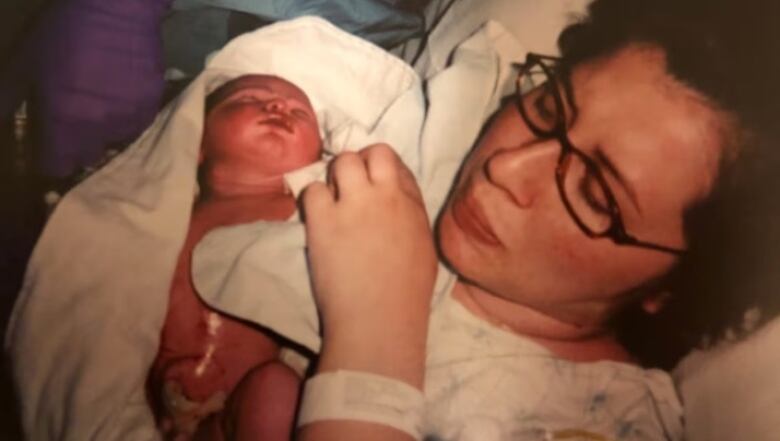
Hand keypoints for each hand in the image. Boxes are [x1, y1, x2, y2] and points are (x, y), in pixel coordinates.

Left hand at [299, 143, 433, 440]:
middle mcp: (386, 196)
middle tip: (350, 185)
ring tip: (332, 200)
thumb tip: (396, 202)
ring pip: (342, 162)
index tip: (373, 183)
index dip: (381, 169)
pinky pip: (313, 189)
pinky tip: (318, 219)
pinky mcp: (324, 220)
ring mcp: (354, 204)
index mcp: (413, 205)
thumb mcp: (423, 248)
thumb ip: (410, 216)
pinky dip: (313, 200)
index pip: (396, 164)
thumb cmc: (407, 295)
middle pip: (373, 153)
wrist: (380, 319)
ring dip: (335, 176)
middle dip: (360, 162)